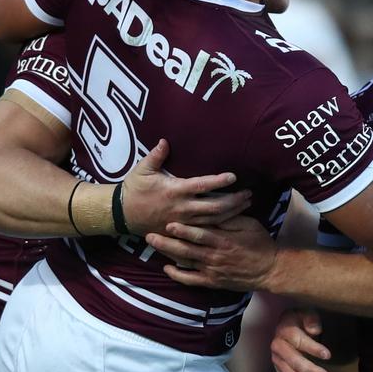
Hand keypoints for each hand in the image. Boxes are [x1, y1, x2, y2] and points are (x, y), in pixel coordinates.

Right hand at [122, 140, 250, 234]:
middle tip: (249, 194)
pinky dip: (222, 226)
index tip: (233, 177)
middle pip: (215, 206)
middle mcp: (182, 207)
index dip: (218, 181)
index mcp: (175, 190)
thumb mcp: (142, 169)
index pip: (201, 185)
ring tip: (247, 204)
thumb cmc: (134, 189)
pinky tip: (234, 221)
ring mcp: (183, 221)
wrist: (123, 215)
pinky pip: (206, 230)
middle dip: (234, 201)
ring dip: (233, 212)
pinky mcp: (182, 231)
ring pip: (214, 220)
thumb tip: (165, 140)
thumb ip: (156, 155)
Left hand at [146, 215, 276, 290]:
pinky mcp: (213, 281)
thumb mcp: (249, 224)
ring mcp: (212, 270)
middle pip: (186, 248)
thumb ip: (230, 217)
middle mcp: (215, 256)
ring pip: (186, 262)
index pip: (199, 234)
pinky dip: (178, 275)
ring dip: (168, 254)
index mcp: (223, 240)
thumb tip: (214, 208)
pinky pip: (192, 280)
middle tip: (149, 235)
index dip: (183, 229)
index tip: (168, 223)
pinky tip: (167, 268)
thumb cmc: (260, 243)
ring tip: (153, 245)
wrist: (270, 269)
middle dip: (167, 241)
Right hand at [271, 309, 330, 371]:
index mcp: (284, 330)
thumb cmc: (300, 319)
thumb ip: (311, 318)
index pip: (298, 341)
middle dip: (310, 371)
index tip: (327, 355)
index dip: (313, 348)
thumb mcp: (306, 312)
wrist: (287, 325)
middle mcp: (278, 347)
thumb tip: (314, 330)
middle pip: (294, 362)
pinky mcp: (281, 371)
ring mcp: (278, 361)